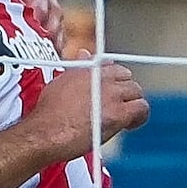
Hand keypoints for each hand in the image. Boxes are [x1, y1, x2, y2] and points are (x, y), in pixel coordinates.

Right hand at [20, 58, 153, 169]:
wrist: (45, 132)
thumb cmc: (48, 114)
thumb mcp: (58, 82)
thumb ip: (75, 69)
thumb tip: (83, 55)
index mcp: (88, 69)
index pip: (112, 66)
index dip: (115, 80)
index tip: (112, 89)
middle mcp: (102, 78)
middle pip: (127, 78)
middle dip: (125, 91)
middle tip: (119, 104)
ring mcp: (111, 95)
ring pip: (136, 92)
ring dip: (133, 102)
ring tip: (126, 115)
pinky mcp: (118, 113)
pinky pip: (141, 109)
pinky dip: (139, 117)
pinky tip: (130, 125)